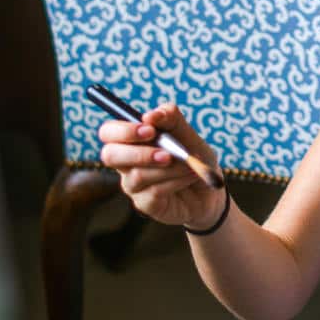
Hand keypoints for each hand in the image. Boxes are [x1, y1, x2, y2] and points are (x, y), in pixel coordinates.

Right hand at [98, 105, 223, 228]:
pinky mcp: (145, 203)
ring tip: (189, 165)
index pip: (108, 132)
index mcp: (131, 140)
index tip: (150, 130)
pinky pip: (154, 191)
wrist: (210, 186)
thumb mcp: (187, 132)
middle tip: (166, 154)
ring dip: (169, 168)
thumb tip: (150, 116)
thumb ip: (170, 118)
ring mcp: (133, 185)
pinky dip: (176, 180)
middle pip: (109, 155)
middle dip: (137, 152)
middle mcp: (126, 162)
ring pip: (137, 175)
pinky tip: (190, 176)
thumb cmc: (193, 155)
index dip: (123, 130)